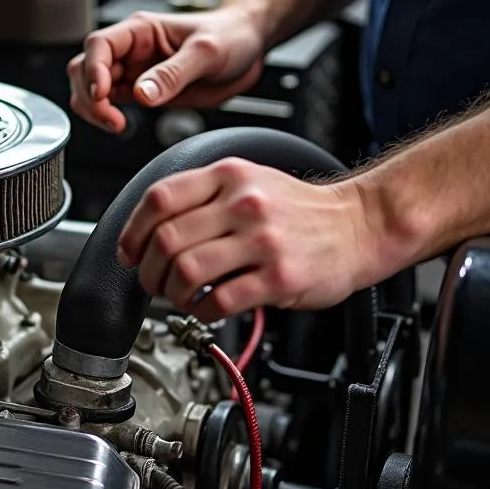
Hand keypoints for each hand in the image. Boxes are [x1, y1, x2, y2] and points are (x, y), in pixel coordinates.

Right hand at [67, 6, 265, 133]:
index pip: (99, 45)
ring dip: (93, 109)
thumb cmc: (230, 36)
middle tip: (111, 118)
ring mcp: (133, 72)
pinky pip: (108, 104)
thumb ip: (173, 74)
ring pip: (90, 89)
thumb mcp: (206, 52)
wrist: (248, 49)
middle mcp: (131, 50)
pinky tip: (121, 125)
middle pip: (85, 68)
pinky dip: (104, 117)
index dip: (94, 70)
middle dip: (89, 95)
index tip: (103, 95)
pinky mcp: (140, 93)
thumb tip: (142, 94)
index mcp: (141, 30)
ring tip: (116, 124)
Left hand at [116, 158, 375, 319]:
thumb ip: (201, 196)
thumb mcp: (247, 181)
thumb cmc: (298, 209)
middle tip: (153, 283)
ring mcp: (262, 241)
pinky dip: (202, 312)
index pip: (158, 199)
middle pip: (166, 240)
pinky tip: (207, 309)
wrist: (359, 225)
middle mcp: (244, 204)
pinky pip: (220, 301)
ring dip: (172, 294)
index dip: (133, 232)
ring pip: (186, 272)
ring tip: (180, 297)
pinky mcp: (279, 277)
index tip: (129, 252)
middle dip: (148, 271)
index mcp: (229, 176)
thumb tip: (146, 231)